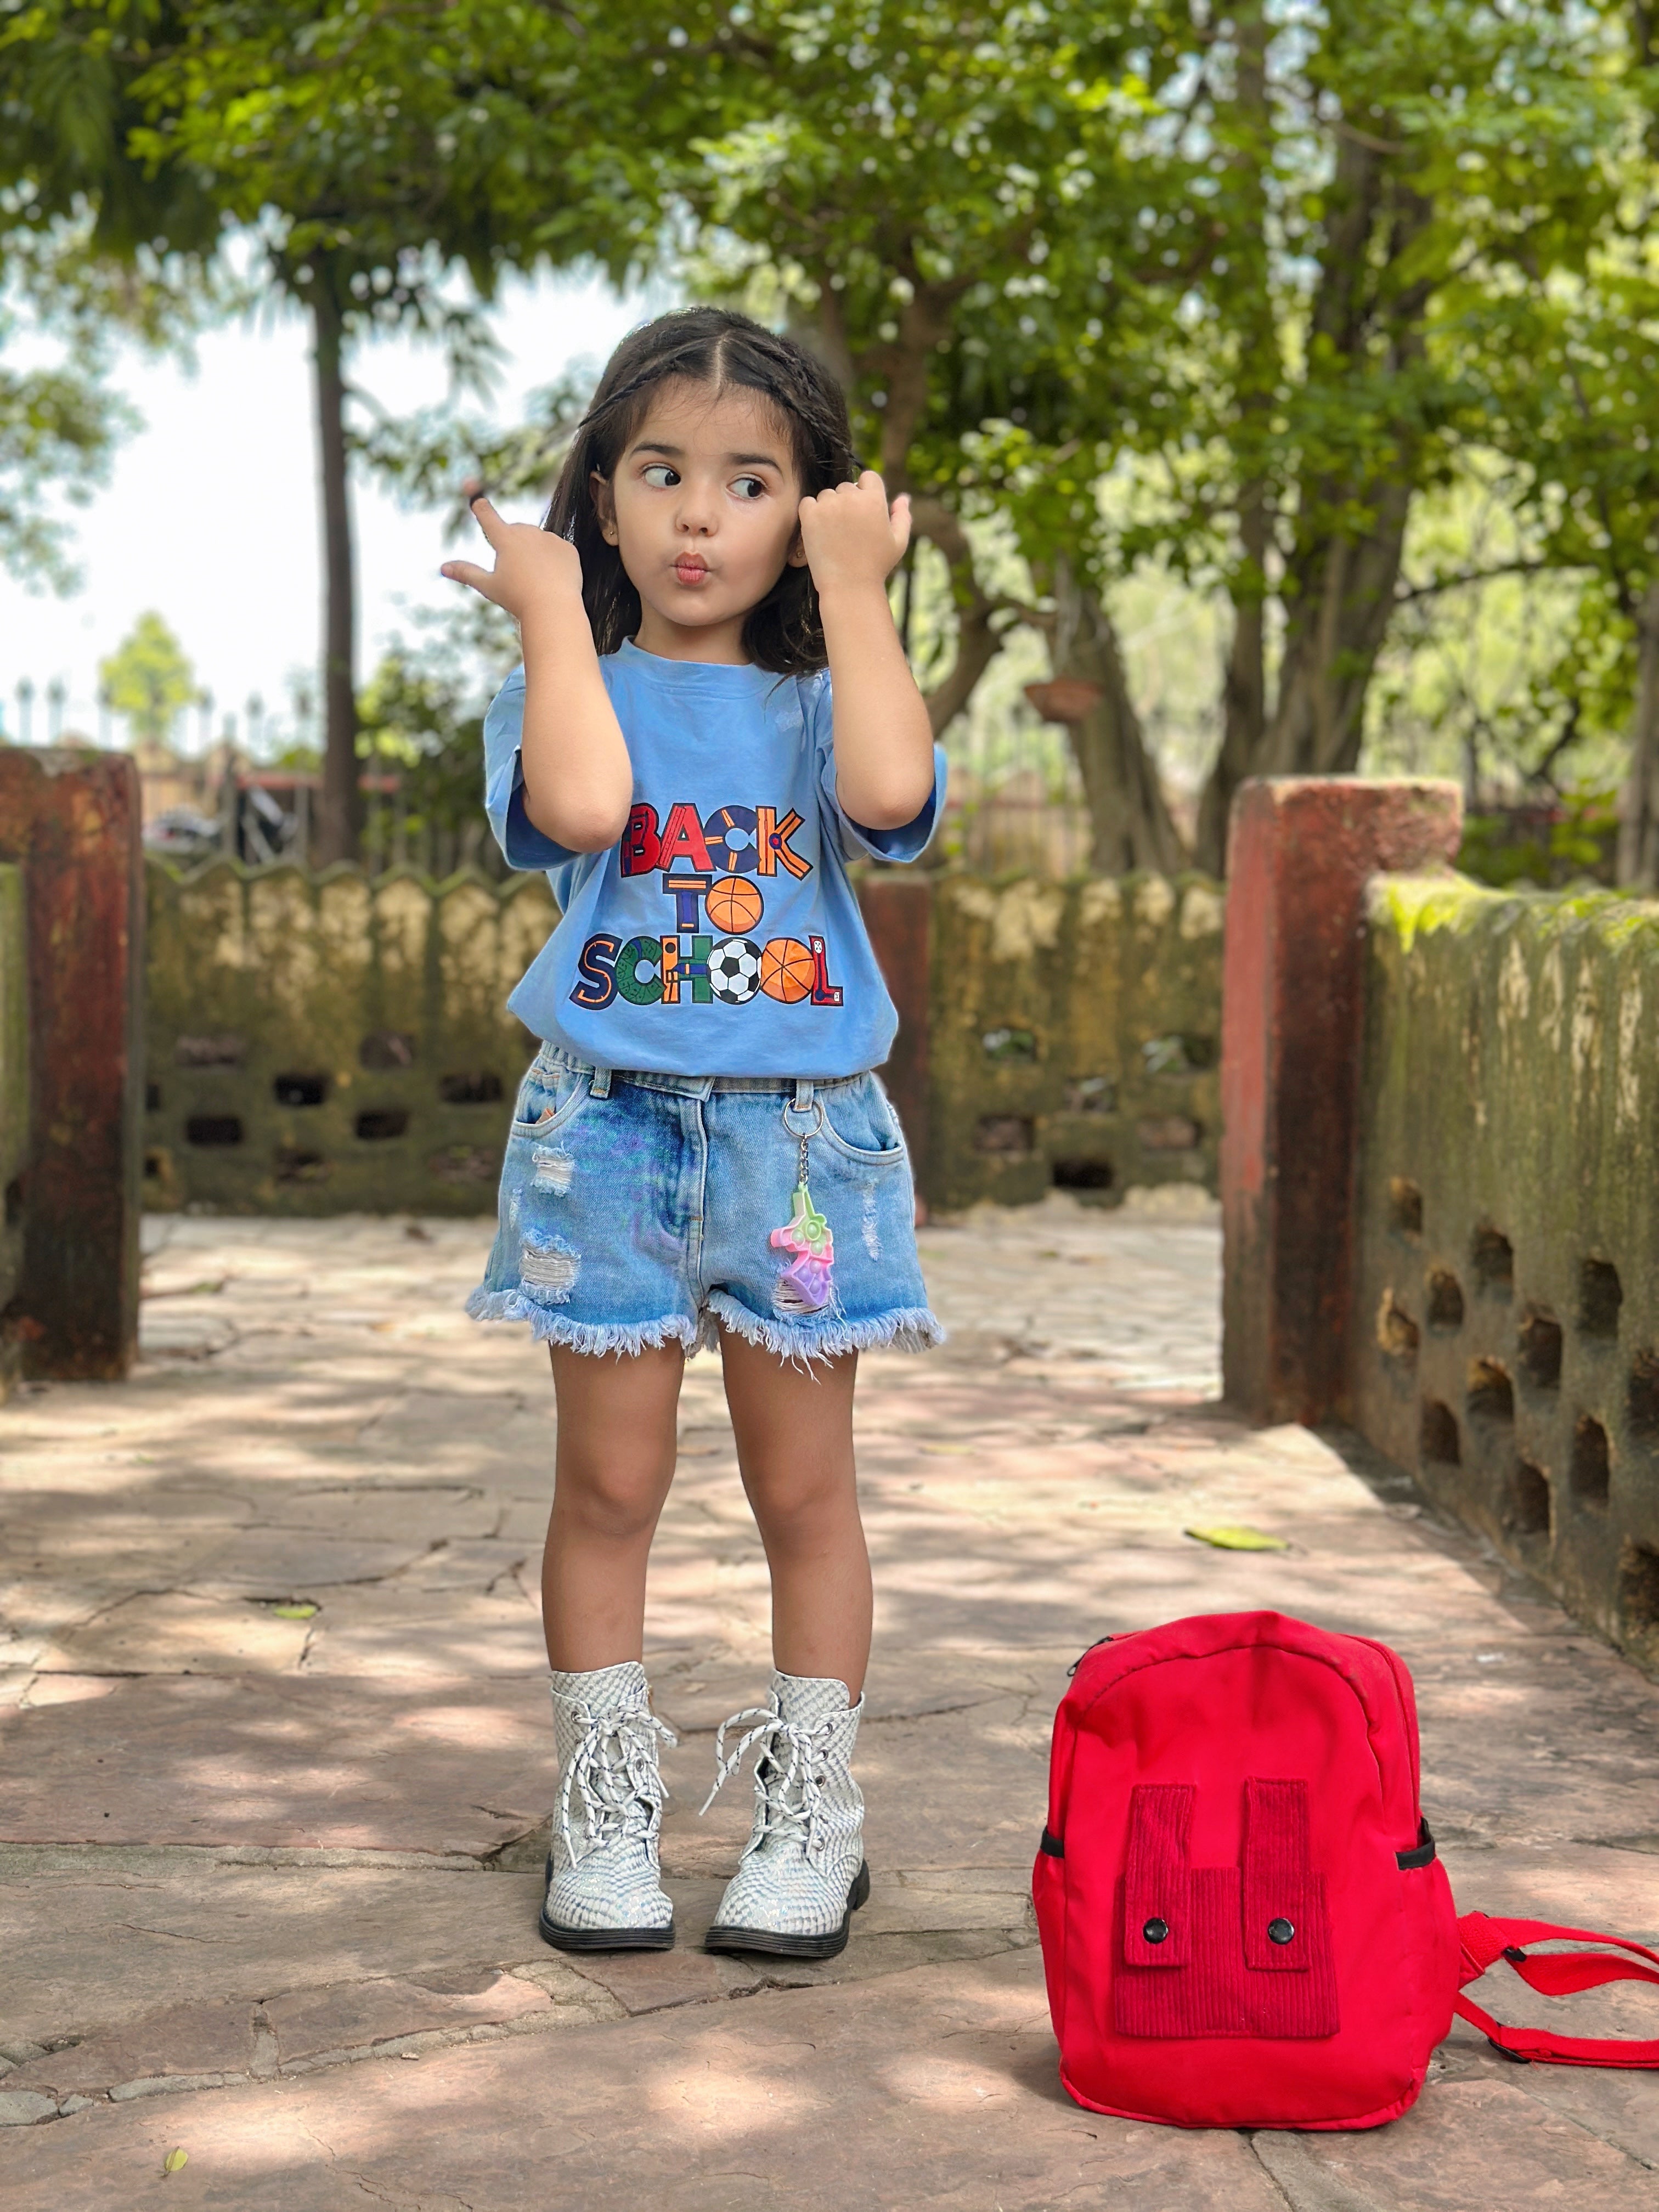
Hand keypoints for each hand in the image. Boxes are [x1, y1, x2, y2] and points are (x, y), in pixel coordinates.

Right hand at [440, 483, 582, 617]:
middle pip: (516, 533)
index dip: (480, 505)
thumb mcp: (489, 586)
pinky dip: (555, 563)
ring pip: (538, 543)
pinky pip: (558, 552)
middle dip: (515, 547)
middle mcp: (527, 532)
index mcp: (505, 539)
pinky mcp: (568, 548)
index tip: (472, 489)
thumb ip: (467, 573)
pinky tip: (554, 579)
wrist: (554, 609)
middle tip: (518, 575)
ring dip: (536, 556)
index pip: (488, 516)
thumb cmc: (517, 600)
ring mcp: (550, 538)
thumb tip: (443, 567)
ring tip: (537, 581)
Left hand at [797, 469, 911, 595]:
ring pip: (826, 495)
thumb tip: (903, 497)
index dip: (865, 491)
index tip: (862, 511)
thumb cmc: (876, 567)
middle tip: (848, 531)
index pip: (868, 477)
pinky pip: (808, 503)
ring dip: (828, 508)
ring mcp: (829, 505)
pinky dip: (811, 513)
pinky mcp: (810, 515)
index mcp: (875, 500)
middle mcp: (852, 498)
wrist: (850, 587)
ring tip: (834, 535)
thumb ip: (902, 516)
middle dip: (846, 503)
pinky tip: (819, 532)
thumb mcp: (898, 542)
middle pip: (846, 487)